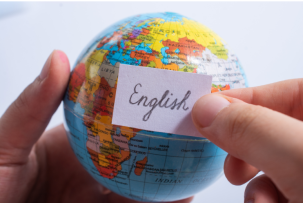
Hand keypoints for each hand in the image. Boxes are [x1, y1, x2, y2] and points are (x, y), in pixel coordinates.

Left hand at [0, 51, 192, 202]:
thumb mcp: (5, 143)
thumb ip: (32, 107)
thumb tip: (58, 60)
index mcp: (71, 148)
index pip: (113, 128)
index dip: (138, 118)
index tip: (163, 108)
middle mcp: (88, 173)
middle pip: (133, 160)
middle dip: (162, 150)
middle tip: (189, 139)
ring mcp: (94, 199)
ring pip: (138, 190)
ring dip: (166, 183)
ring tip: (193, 173)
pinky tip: (177, 199)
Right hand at [192, 79, 302, 202]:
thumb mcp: (298, 157)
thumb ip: (252, 128)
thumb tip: (206, 108)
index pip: (288, 91)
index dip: (247, 97)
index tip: (208, 111)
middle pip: (273, 127)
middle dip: (244, 143)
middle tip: (228, 156)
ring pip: (270, 160)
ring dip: (252, 178)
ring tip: (256, 198)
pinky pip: (277, 186)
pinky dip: (264, 196)